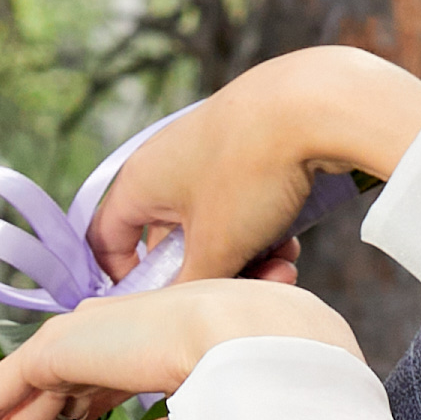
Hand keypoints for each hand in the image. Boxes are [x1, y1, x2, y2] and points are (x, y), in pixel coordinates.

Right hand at [91, 49, 420, 287]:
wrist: (315, 106)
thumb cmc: (250, 172)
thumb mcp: (217, 247)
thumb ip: (188, 288)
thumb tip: (177, 313)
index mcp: (140, 183)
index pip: (106, 239)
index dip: (123, 280)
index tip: (155, 309)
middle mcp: (166, 166)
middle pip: (173, 245)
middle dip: (211, 278)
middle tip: (244, 295)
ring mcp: (208, 158)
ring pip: (216, 233)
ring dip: (246, 262)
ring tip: (283, 269)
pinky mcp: (247, 154)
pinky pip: (244, 211)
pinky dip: (264, 234)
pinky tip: (293, 243)